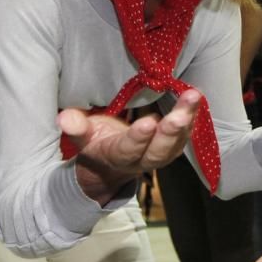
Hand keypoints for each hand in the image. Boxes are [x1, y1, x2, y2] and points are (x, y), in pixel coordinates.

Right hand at [59, 89, 200, 203]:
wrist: (111, 164)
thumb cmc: (96, 143)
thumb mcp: (82, 138)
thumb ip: (76, 128)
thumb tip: (64, 118)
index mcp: (117, 156)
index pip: (128, 150)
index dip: (138, 139)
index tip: (148, 123)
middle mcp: (142, 160)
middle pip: (159, 151)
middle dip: (170, 133)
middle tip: (179, 116)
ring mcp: (161, 155)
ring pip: (177, 142)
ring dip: (187, 120)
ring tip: (194, 98)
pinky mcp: (173, 146)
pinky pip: (186, 133)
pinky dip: (193, 116)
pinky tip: (197, 97)